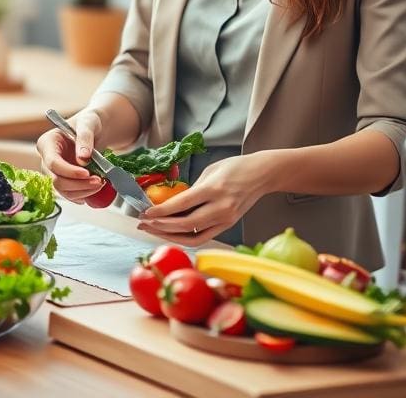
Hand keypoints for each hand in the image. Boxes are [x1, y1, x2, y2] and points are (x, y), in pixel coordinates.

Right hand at [36, 109, 104, 202]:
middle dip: (78, 184)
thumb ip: (85, 138)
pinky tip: (94, 188)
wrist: (95, 130)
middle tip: (98, 181)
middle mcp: (47, 159)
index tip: (87, 173)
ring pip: (63, 190)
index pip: (52, 162)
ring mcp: (54, 172)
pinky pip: (70, 194)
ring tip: (100, 183)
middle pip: (56, 180)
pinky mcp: (64, 181)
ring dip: (83, 191)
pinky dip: (83, 194)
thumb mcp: (88, 123)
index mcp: (47, 143)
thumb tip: (83, 158)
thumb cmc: (88, 123)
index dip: (69, 171)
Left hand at [137, 152, 273, 246]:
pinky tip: (171, 233)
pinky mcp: (228, 225)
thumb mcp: (210, 171)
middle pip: (185, 225)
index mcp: (214, 189)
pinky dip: (186, 238)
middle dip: (160, 226)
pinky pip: (203, 237)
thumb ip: (192, 189)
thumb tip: (172, 203)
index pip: (182, 205)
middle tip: (143, 222)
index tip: (145, 213)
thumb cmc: (235, 167)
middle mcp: (221, 207)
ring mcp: (226, 219)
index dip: (161, 211)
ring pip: (193, 236)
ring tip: (153, 229)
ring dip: (170, 235)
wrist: (262, 174)